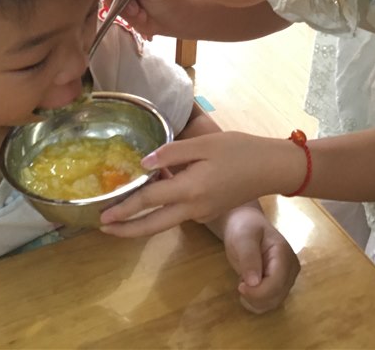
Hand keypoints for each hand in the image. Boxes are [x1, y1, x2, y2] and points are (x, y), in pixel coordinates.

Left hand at [100, 132, 289, 235]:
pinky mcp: (209, 211)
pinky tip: (152, 195)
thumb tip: (143, 163)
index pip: (149, 201)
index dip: (123, 208)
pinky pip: (179, 212)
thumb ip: (172, 152)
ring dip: (142, 221)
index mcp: (190, 189)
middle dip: (126, 229)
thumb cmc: (239, 150)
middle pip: (153, 225)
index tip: (102, 215)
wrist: (272, 168)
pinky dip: (161, 209)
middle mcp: (193, 208)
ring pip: (165, 221)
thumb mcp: (205, 144)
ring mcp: (202, 213)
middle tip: (103, 228)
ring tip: (120, 211)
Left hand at [220, 205, 300, 312]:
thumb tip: (254, 283)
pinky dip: (256, 302)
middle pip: (276, 296)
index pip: (276, 283)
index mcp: (284, 254)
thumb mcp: (243, 238)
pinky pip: (269, 303)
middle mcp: (291, 269)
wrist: (246, 225)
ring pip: (273, 303)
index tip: (240, 287)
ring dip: (254, 300)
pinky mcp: (280, 286)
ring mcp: (287, 279)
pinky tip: (248, 289)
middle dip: (255, 297)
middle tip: (239, 284)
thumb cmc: (244, 228)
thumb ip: (249, 257)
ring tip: (244, 283)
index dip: (258, 292)